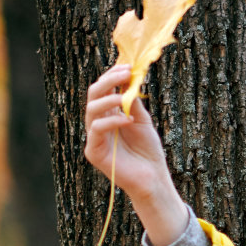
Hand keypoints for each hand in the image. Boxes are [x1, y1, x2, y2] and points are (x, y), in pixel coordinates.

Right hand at [83, 64, 188, 244]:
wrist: (153, 179)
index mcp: (109, 114)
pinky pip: (97, 129)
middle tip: (125, 73)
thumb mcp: (143, 121)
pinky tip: (127, 119)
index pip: (104, 90)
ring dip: (109, 99)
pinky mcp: (94, 151)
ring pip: (92, 109)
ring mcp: (94, 137)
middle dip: (108, 81)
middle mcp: (99, 123)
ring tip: (125, 97)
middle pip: (94, 95)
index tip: (128, 66)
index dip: (112, 76)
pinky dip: (112, 121)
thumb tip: (129, 77)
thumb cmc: (149, 152)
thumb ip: (133, 101)